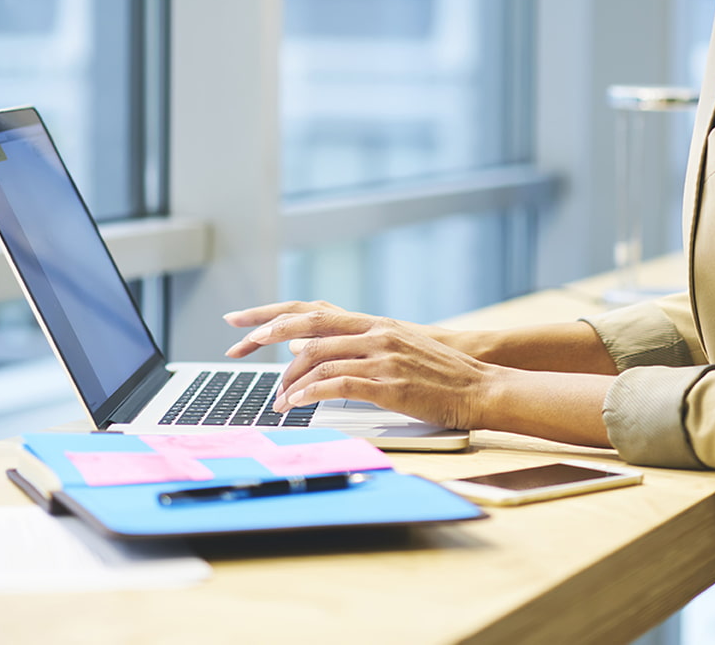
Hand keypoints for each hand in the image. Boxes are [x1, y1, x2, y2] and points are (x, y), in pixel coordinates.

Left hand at [223, 302, 497, 431]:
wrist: (479, 385)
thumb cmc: (439, 373)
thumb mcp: (394, 349)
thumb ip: (352, 346)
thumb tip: (303, 349)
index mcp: (373, 323)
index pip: (312, 311)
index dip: (272, 313)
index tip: (239, 320)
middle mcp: (374, 332)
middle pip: (306, 327)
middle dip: (264, 335)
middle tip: (235, 348)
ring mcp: (381, 355)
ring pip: (317, 359)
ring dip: (289, 381)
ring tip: (276, 401)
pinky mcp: (387, 383)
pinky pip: (336, 385)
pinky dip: (309, 394)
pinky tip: (296, 404)